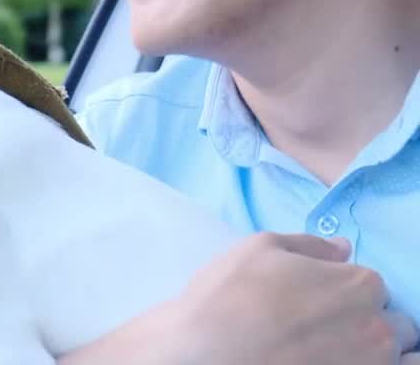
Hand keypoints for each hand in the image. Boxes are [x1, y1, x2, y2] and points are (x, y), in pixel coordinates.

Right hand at [59, 232, 417, 364]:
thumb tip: (342, 249)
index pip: (370, 283)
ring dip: (373, 349)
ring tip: (331, 348)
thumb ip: (309, 245)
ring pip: (395, 355)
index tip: (314, 296)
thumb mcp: (259, 247)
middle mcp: (376, 329)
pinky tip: (340, 361)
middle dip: (364, 320)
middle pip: (391, 323)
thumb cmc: (228, 296)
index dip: (340, 287)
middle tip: (322, 324)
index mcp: (359, 286)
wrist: (203, 354)